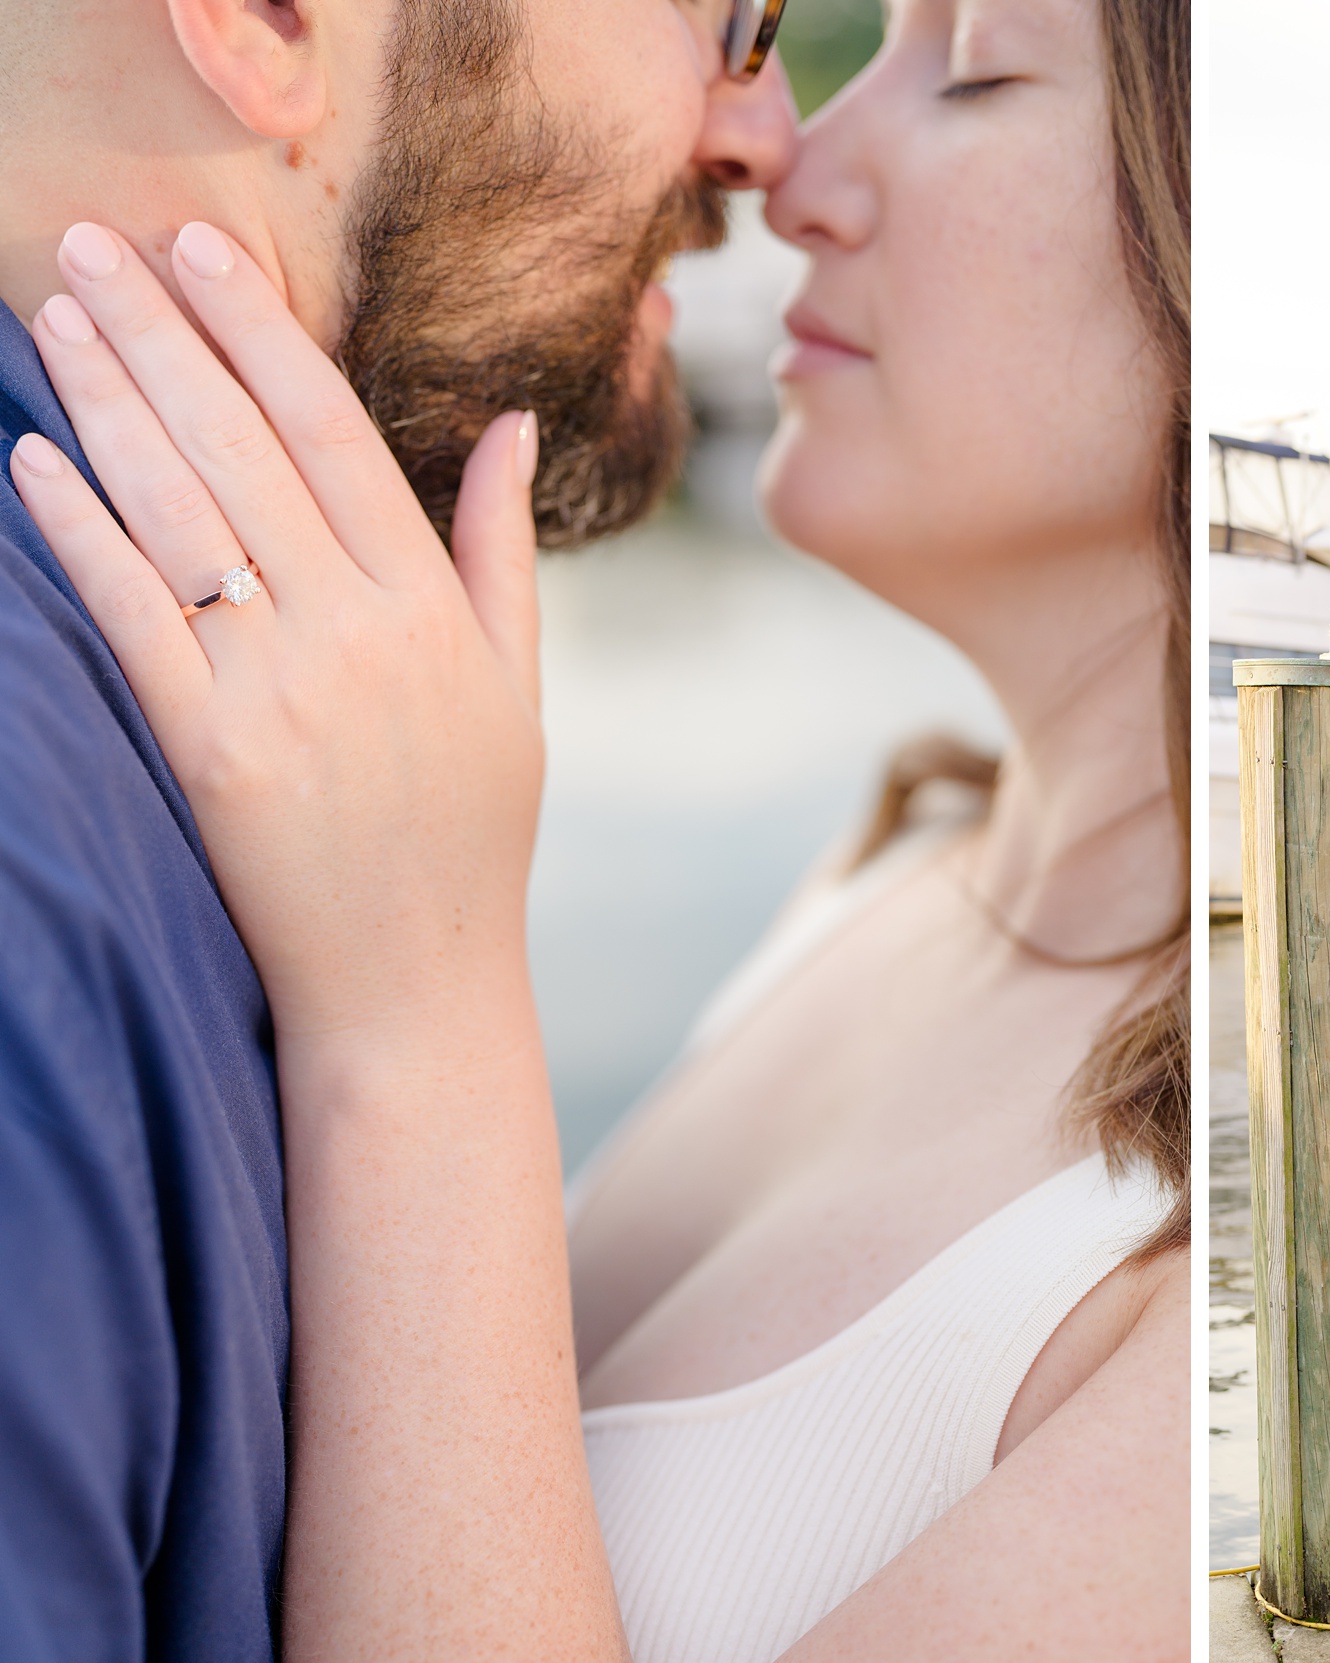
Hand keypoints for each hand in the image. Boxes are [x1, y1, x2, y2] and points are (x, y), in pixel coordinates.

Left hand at [8, 222, 543, 1050]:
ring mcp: (284, 690)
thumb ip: (498, 550)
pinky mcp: (212, 751)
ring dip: (107, 406)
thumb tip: (512, 423)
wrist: (419, 982)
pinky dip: (79, 531)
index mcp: (434, 610)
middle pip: (244, 452)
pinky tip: (32, 461)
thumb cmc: (470, 835)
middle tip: (94, 246)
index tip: (206, 251)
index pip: (336, 437)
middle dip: (163, 337)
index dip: (264, 335)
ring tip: (54, 317)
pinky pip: (135, 617)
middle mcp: (361, 634)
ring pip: (181, 515)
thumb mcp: (515, 687)